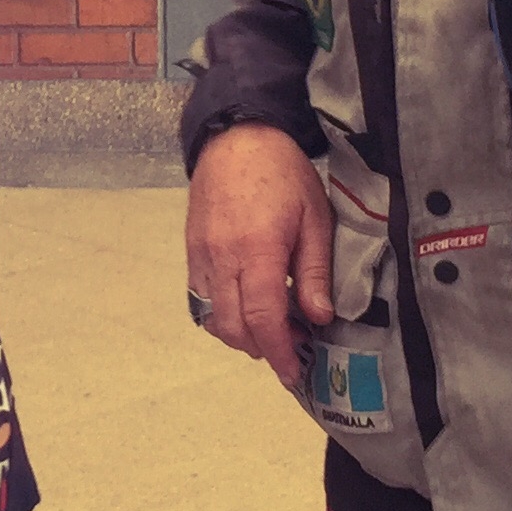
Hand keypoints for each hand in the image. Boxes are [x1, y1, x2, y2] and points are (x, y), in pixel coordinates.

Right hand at [187, 123, 331, 389]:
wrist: (236, 138)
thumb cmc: (283, 173)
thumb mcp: (314, 217)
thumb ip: (314, 270)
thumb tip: (319, 317)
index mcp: (257, 248)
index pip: (262, 317)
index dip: (279, 352)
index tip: (295, 372)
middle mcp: (221, 258)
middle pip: (232, 327)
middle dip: (262, 348)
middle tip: (293, 343)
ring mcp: (201, 256)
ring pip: (212, 318)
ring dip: (240, 334)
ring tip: (272, 325)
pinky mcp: (192, 252)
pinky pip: (201, 299)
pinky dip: (223, 315)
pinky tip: (247, 305)